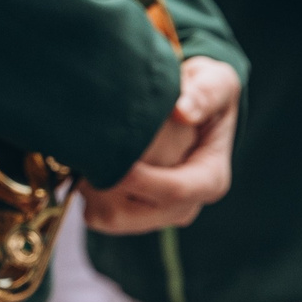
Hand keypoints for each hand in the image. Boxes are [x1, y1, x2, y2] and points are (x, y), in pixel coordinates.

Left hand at [78, 56, 240, 234]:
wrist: (189, 108)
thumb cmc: (205, 92)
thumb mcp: (217, 82)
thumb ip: (206, 93)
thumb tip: (183, 111)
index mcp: (210, 180)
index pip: (175, 191)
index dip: (140, 179)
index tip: (112, 155)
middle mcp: (184, 206)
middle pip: (134, 213)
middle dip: (103, 184)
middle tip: (85, 150)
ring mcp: (157, 215)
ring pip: (111, 218)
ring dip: (90, 189)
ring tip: (86, 153)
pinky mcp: (133, 216)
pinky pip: (99, 216)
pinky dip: (86, 193)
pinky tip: (87, 163)